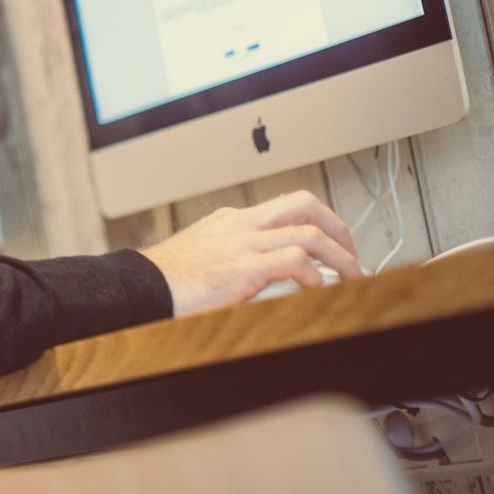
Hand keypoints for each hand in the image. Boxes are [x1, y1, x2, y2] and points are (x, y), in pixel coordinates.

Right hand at [139, 190, 361, 316]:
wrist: (141, 286)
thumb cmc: (169, 280)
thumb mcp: (206, 256)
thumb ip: (237, 257)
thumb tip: (268, 277)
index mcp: (232, 220)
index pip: (287, 206)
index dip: (320, 223)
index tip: (334, 244)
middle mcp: (241, 224)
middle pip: (304, 205)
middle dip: (338, 229)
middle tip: (352, 254)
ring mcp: (243, 243)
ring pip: (309, 233)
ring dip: (341, 256)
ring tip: (353, 277)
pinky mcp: (244, 267)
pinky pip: (294, 261)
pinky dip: (316, 275)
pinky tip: (317, 288)